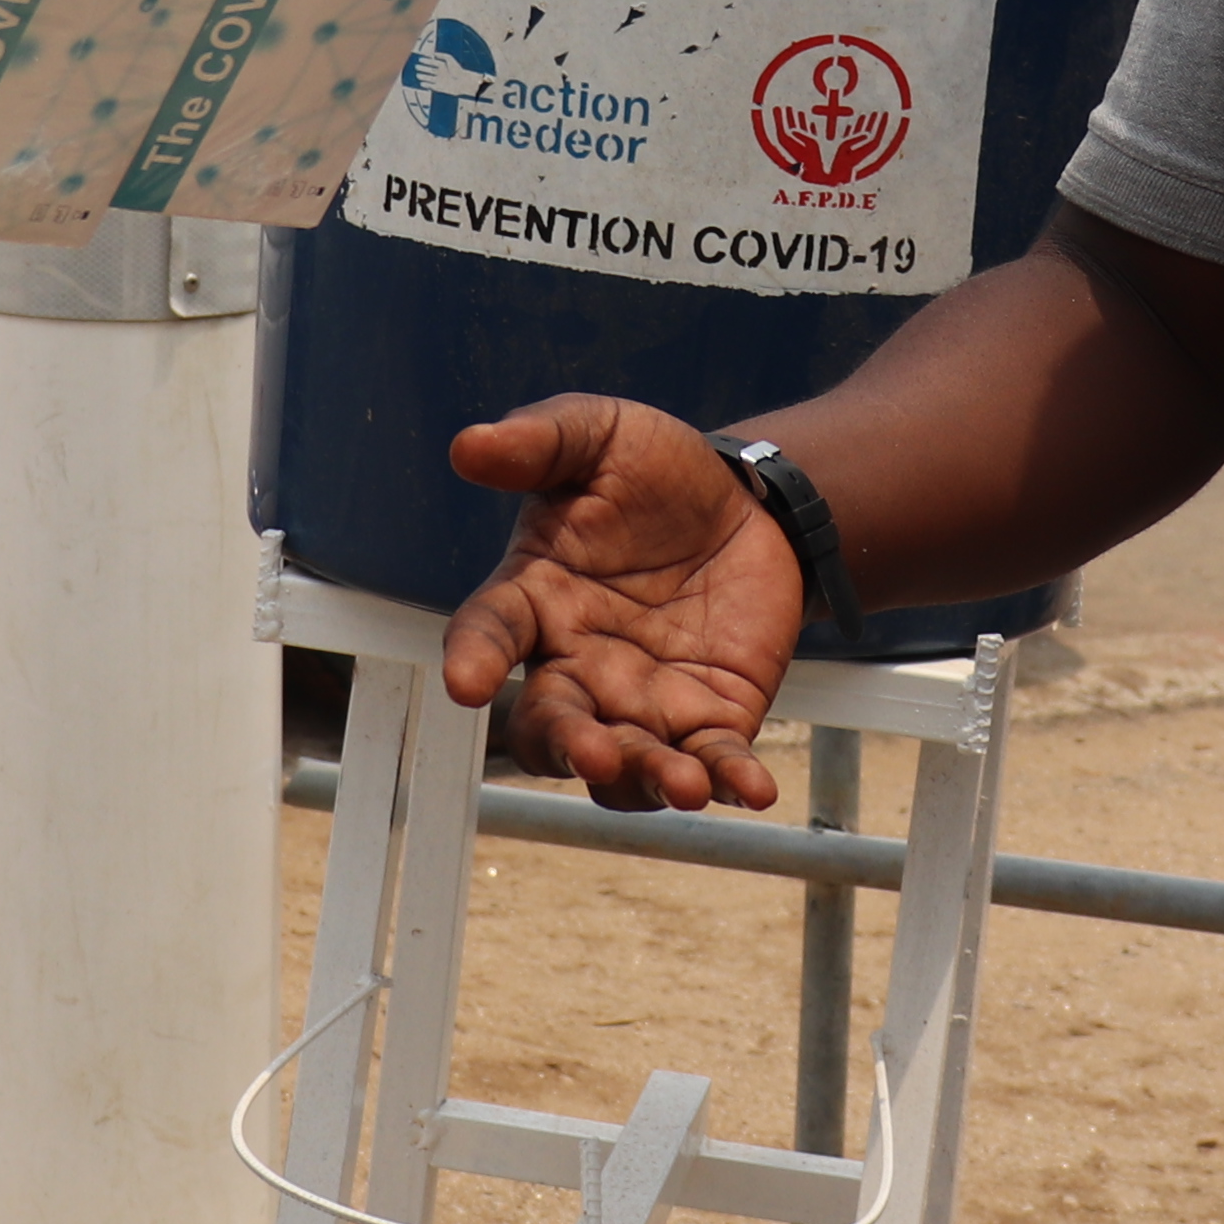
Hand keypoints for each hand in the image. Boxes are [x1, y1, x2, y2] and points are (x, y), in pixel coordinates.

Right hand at [435, 397, 800, 812]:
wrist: (747, 501)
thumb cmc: (652, 470)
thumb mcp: (599, 434)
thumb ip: (539, 441)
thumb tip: (469, 446)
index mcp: (534, 599)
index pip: (487, 635)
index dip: (474, 659)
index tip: (465, 682)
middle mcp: (576, 665)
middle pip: (550, 727)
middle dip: (568, 747)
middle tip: (592, 753)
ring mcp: (642, 703)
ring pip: (626, 766)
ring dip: (648, 781)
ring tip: (682, 783)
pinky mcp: (710, 718)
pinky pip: (713, 763)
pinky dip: (730, 781)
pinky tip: (757, 790)